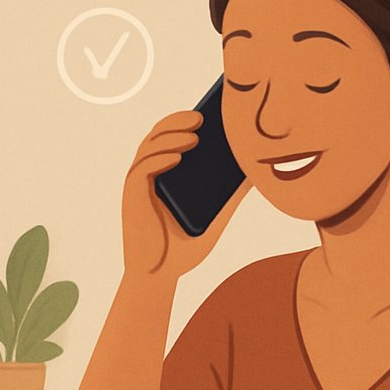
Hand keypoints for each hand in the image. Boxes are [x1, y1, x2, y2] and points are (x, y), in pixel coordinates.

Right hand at [121, 110, 245, 279]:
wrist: (160, 276)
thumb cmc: (183, 248)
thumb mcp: (218, 215)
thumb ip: (232, 194)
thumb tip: (257, 172)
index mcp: (165, 174)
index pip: (172, 137)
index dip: (185, 120)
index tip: (210, 112)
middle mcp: (148, 174)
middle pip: (158, 135)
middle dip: (178, 121)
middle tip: (204, 117)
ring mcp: (138, 185)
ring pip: (149, 147)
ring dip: (170, 136)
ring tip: (196, 134)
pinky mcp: (132, 198)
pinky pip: (142, 169)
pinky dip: (159, 158)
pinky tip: (177, 155)